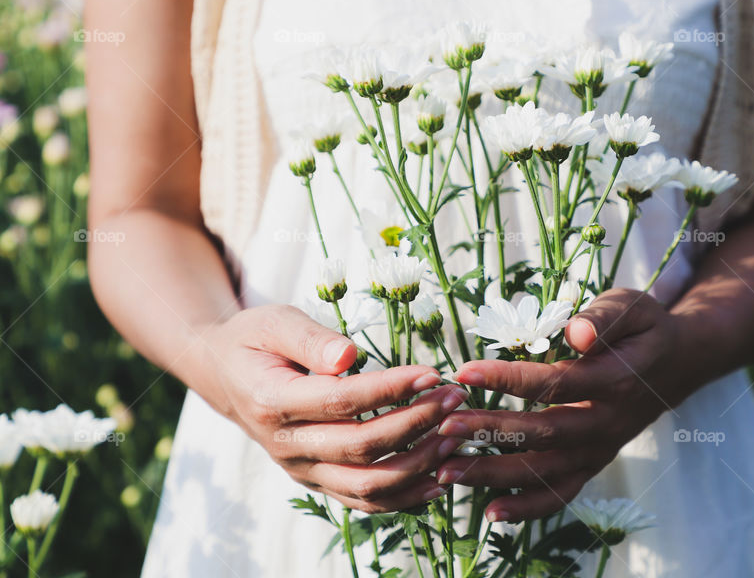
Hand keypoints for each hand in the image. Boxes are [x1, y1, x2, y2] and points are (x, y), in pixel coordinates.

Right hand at [192, 304, 467, 512]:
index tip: (432, 373)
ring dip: (418, 465)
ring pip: (366, 486)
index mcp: (272, 401)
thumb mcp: (275, 322)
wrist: (225, 376)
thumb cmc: (255, 340)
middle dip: (416, 424)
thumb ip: (311, 339)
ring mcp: (301, 470)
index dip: (391, 389)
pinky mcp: (316, 481)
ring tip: (456, 436)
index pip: (342, 401)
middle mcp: (286, 445)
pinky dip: (405, 497)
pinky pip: (363, 502)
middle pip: (361, 447)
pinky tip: (439, 479)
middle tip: (455, 399)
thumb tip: (349, 357)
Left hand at [436, 288, 693, 521]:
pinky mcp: (593, 463)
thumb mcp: (633, 306)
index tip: (464, 371)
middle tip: (445, 426)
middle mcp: (607, 422)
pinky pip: (562, 494)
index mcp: (615, 380)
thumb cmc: (643, 328)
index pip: (556, 383)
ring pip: (545, 470)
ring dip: (495, 474)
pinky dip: (528, 508)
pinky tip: (490, 512)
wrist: (676, 364)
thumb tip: (576, 332)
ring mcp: (600, 448)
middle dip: (490, 432)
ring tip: (447, 471)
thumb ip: (605, 317)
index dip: (508, 379)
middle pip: (544, 433)